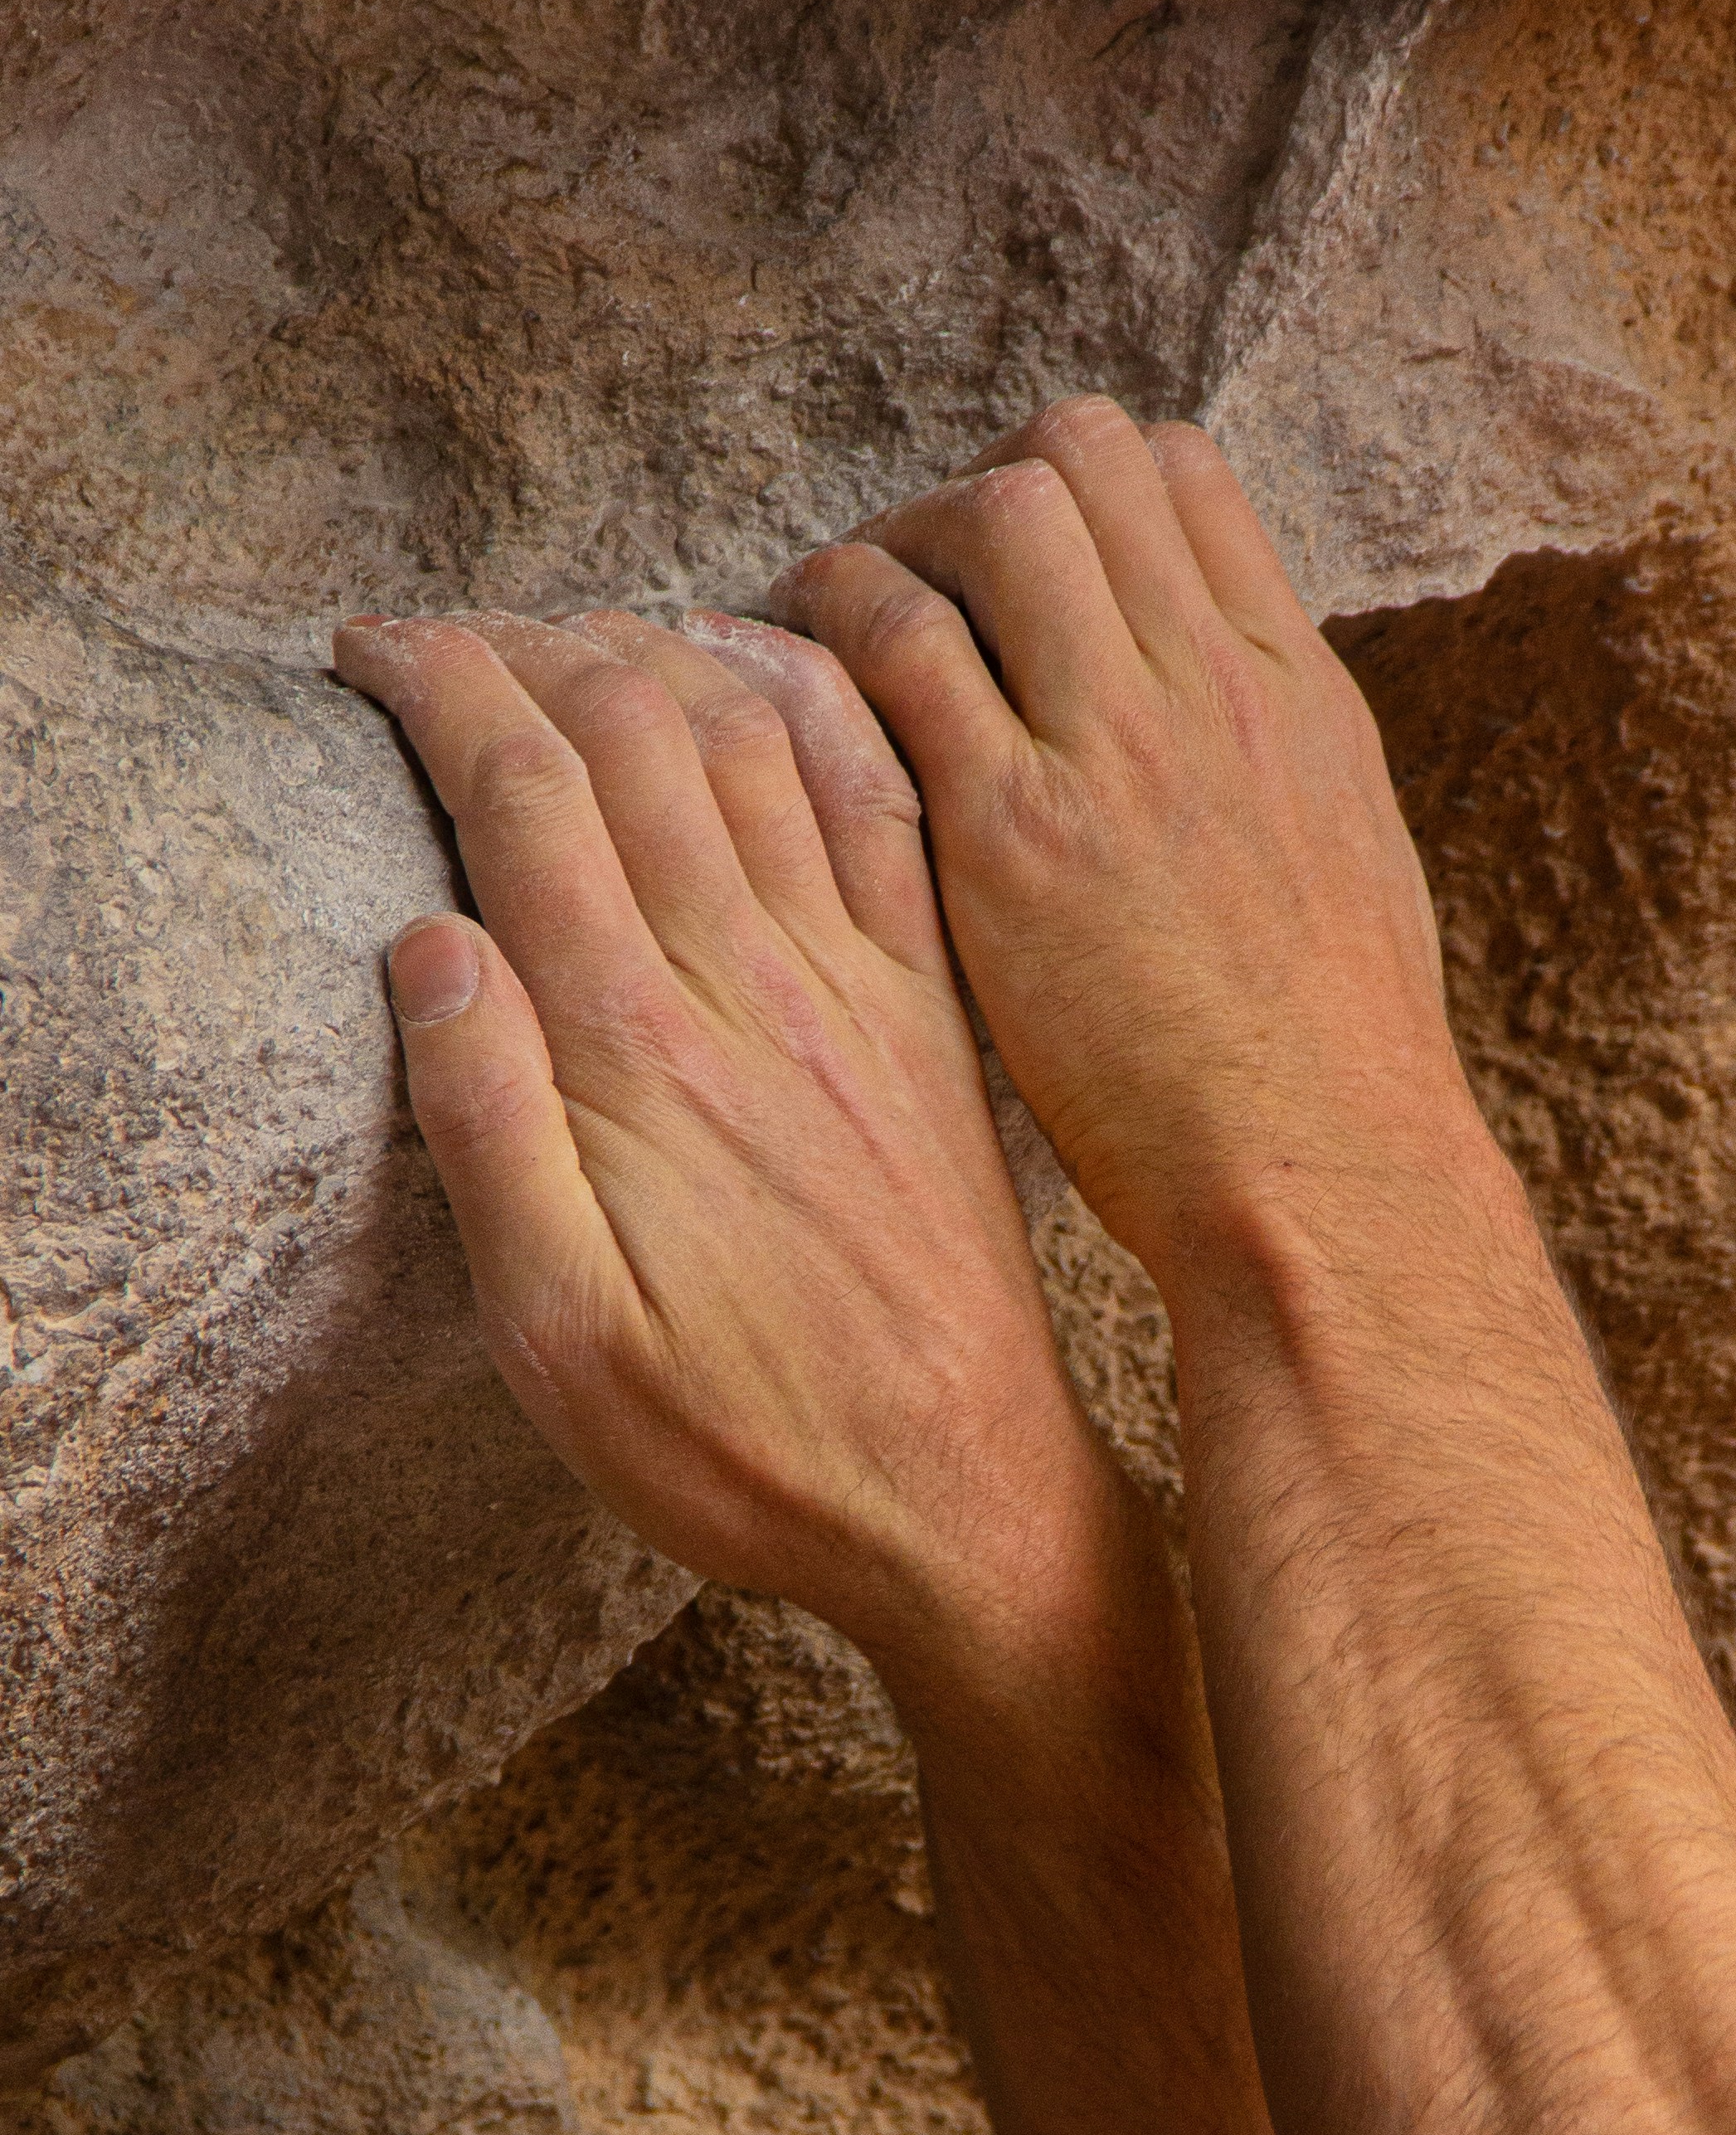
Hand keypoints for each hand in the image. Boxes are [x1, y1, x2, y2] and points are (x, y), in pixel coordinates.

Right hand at [332, 605, 1121, 1729]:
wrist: (969, 1502)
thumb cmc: (749, 1449)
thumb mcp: (564, 1346)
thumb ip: (490, 1136)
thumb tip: (425, 943)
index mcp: (643, 1055)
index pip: (530, 792)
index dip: (441, 687)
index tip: (368, 646)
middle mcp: (757, 987)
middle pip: (638, 729)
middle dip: (529, 644)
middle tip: (446, 633)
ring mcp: (858, 986)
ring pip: (757, 738)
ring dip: (659, 650)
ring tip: (574, 634)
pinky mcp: (928, 1013)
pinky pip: (881, 807)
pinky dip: (817, 707)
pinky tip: (768, 668)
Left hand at [768, 399, 1472, 1283]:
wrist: (1324, 1172)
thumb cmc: (1329, 1061)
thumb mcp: (1341, 857)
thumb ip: (1261, 762)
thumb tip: (1200, 719)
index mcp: (1292, 687)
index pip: (1179, 473)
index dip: (1082, 489)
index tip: (1025, 567)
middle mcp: (1211, 684)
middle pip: (1080, 457)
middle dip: (977, 490)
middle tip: (914, 579)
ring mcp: (1116, 746)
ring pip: (994, 516)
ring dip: (898, 542)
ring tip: (838, 617)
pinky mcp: (1016, 829)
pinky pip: (900, 648)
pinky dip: (833, 629)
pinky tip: (790, 681)